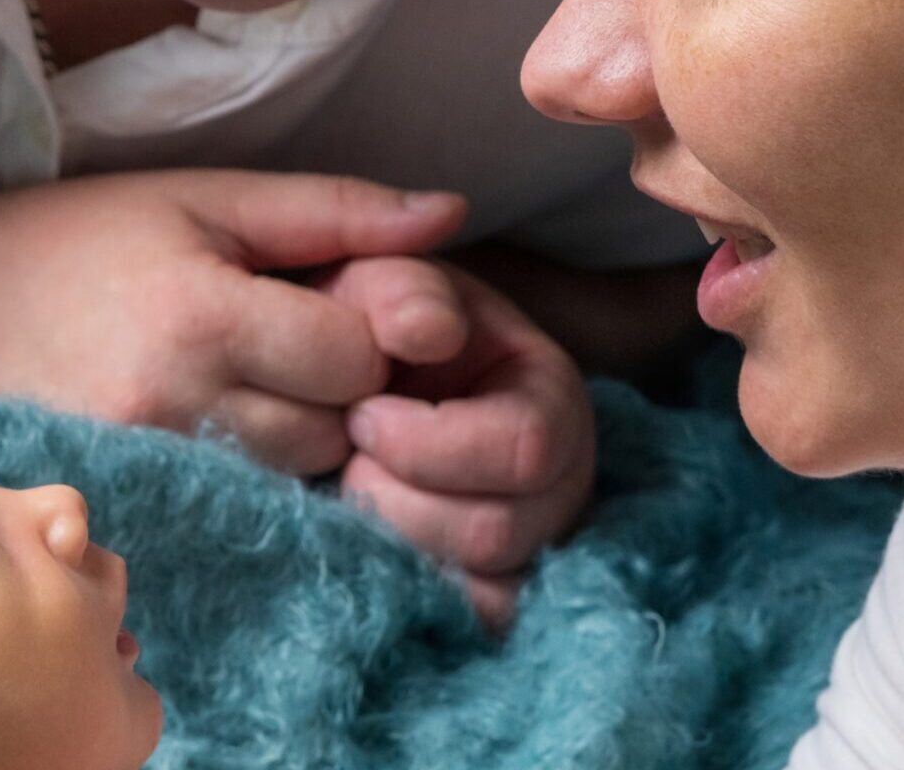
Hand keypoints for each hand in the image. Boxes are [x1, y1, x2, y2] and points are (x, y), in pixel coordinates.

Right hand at [0, 170, 468, 475]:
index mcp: (198, 315)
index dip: (370, 333)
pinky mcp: (122, 508)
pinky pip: (235, 515)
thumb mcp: (206, 196)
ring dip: (299, 442)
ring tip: (256, 386)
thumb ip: (334, 210)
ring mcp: (141, 472)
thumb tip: (450, 216)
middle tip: (298, 349)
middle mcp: (169, 408)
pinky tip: (224, 432)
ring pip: (289, 485)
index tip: (338, 308)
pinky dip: (252, 481)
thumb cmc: (80, 237)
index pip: (355, 359)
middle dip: (341, 395)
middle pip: (332, 433)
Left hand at [328, 260, 595, 629]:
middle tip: (348, 460)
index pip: (525, 447)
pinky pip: (474, 620)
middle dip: (400, 499)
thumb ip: (400, 291)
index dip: (427, 443)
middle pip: (500, 531)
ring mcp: (531, 539)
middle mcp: (560, 477)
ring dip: (393, 541)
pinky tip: (366, 545)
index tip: (360, 416)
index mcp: (549, 392)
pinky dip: (414, 592)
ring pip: (482, 587)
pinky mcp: (494, 586)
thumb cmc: (364, 326)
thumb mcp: (375, 283)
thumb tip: (429, 331)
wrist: (344, 374)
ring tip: (350, 490)